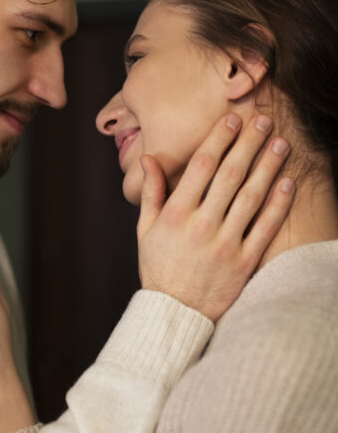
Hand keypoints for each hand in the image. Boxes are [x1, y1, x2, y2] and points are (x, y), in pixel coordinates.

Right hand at [138, 113, 293, 319]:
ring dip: (268, 167)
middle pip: (230, 175)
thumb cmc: (158, 268)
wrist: (174, 314)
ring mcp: (224, 245)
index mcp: (175, 214)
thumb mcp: (146, 230)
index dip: (219, 138)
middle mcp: (200, 226)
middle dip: (249, 144)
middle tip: (264, 120)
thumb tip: (150, 159)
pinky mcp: (243, 263)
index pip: (201, 166)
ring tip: (281, 144)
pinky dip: (277, 204)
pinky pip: (264, 228)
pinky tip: (287, 184)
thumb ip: (152, 193)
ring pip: (251, 197)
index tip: (232, 119)